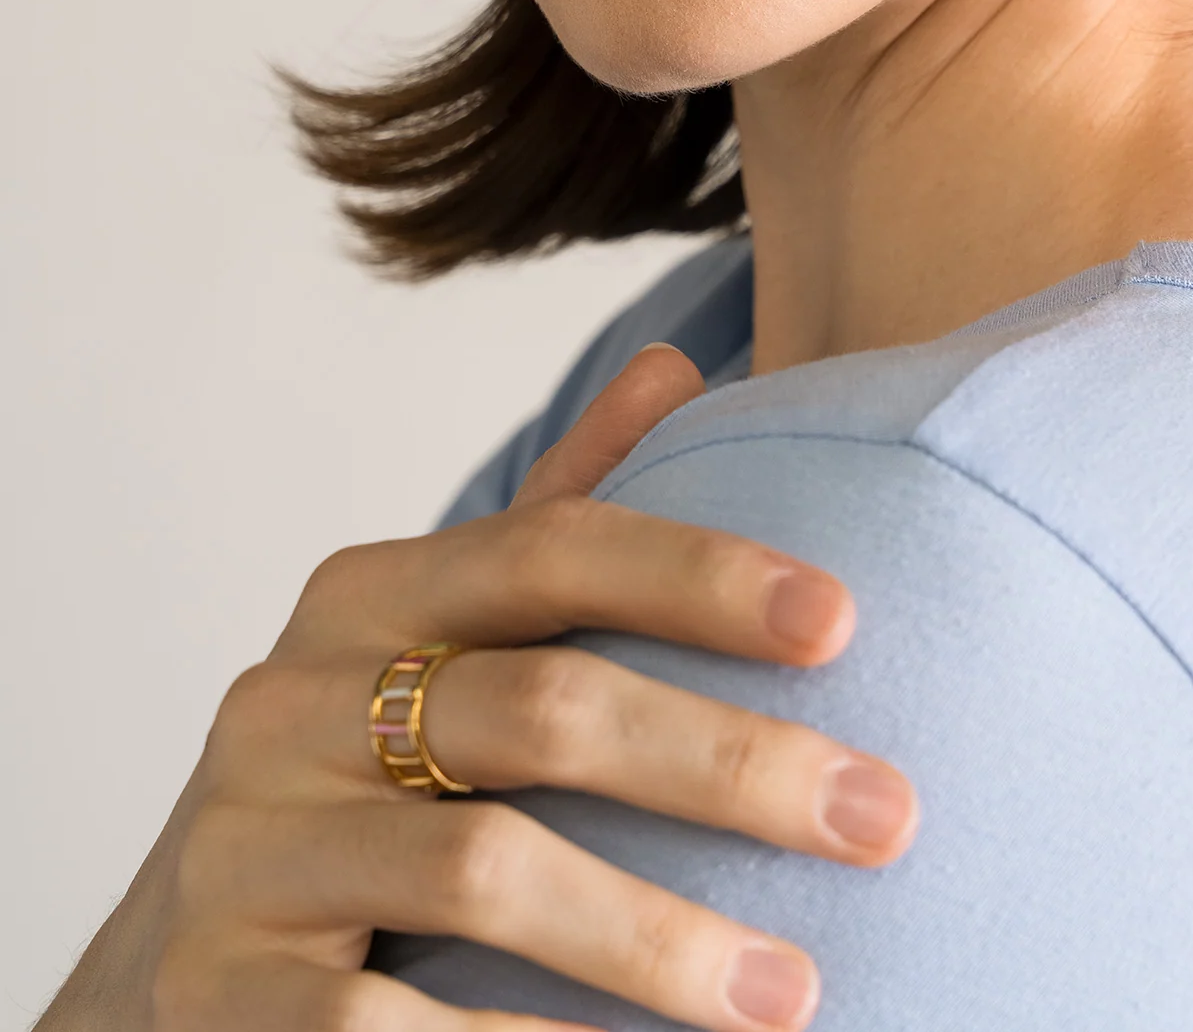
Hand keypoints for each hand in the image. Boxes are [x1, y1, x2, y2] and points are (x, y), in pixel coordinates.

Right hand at [40, 345, 917, 1031]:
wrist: (164, 978)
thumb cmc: (352, 785)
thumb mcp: (434, 642)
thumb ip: (552, 521)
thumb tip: (675, 366)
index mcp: (362, 598)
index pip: (549, 547)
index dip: (698, 573)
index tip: (844, 623)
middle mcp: (287, 704)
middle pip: (542, 708)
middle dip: (730, 764)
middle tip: (885, 818)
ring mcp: (242, 850)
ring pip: (481, 873)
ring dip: (658, 937)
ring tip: (795, 990)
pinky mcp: (215, 993)